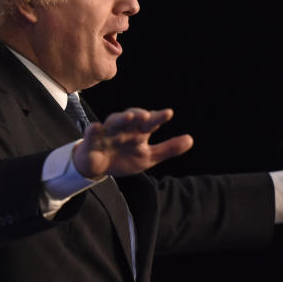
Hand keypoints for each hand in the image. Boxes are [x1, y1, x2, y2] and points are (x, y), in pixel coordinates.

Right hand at [72, 107, 193, 179]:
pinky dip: (94, 129)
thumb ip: (168, 149)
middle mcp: (124, 128)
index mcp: (138, 131)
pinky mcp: (91, 140)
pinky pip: (91, 132)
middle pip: (132, 118)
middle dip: (139, 115)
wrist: (97, 167)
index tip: (168, 114)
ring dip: (121, 119)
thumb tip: (190, 139)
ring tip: (129, 117)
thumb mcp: (148, 157)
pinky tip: (97, 127)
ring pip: (113, 122)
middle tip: (147, 116)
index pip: (150, 122)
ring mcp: (107, 133)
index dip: (158, 117)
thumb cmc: (123, 158)